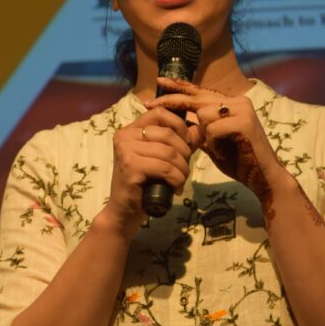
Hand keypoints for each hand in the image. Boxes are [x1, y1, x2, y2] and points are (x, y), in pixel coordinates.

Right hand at [103, 105, 194, 234]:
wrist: (124, 212)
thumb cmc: (145, 185)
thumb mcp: (164, 159)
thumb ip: (181, 142)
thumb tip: (200, 128)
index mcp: (131, 129)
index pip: (160, 113)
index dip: (179, 125)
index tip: (187, 143)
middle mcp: (125, 136)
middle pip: (167, 133)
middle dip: (184, 152)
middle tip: (184, 169)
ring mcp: (125, 150)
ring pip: (169, 152)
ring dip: (182, 169)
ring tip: (180, 181)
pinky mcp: (130, 166)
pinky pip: (164, 168)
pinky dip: (176, 179)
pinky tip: (175, 188)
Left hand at [145, 78, 291, 213]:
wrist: (264, 177)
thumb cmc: (240, 161)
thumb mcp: (213, 143)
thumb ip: (199, 130)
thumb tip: (179, 123)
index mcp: (231, 104)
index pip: (201, 91)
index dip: (180, 86)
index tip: (159, 81)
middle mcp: (238, 101)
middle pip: (197, 98)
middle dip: (172, 102)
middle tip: (148, 103)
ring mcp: (242, 109)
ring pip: (203, 114)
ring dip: (206, 135)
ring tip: (221, 148)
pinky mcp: (244, 121)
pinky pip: (212, 128)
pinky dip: (214, 143)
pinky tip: (227, 151)